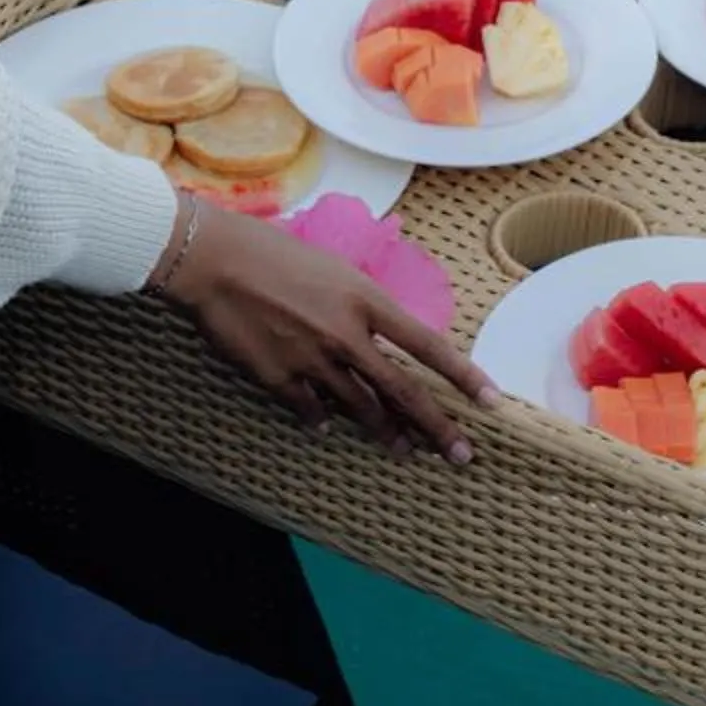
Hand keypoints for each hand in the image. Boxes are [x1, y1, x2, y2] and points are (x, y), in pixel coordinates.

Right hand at [157, 202, 499, 460]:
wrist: (214, 261)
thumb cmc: (271, 251)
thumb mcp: (332, 267)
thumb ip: (359, 303)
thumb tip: (374, 336)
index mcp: (365, 300)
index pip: (428, 346)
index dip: (464, 377)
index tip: (492, 402)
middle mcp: (347, 336)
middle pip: (404, 391)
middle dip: (437, 428)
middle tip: (460, 454)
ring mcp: (314, 361)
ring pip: (362, 409)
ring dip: (387, 434)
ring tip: (404, 451)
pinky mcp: (280, 379)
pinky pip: (312, 412)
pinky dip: (321, 421)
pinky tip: (326, 428)